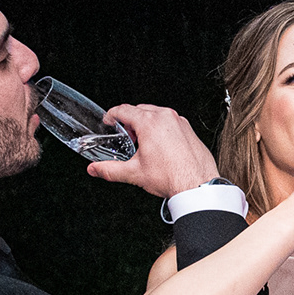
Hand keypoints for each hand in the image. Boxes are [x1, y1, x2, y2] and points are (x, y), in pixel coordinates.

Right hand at [84, 104, 219, 198]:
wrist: (198, 185)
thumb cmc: (172, 177)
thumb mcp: (134, 173)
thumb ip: (110, 170)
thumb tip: (95, 169)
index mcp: (150, 122)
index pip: (124, 109)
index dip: (112, 115)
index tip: (109, 120)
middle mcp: (165, 117)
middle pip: (140, 110)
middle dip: (129, 121)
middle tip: (126, 137)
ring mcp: (179, 122)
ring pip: (156, 114)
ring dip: (145, 124)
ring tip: (142, 144)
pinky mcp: (188, 129)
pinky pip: (170, 122)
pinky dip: (160, 128)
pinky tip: (159, 147)